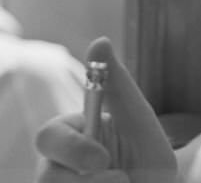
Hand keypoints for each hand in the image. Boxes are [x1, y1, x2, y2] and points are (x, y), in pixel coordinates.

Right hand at [36, 37, 176, 182]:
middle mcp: (56, 167)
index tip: (103, 158)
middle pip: (45, 176)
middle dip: (81, 182)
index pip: (49, 137)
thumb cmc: (146, 152)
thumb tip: (99, 41)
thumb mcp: (137, 117)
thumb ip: (117, 84)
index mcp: (70, 136)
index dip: (72, 149)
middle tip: (121, 180)